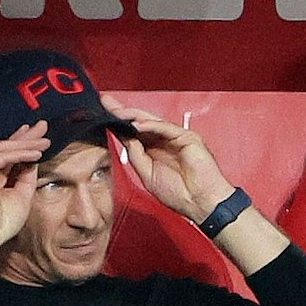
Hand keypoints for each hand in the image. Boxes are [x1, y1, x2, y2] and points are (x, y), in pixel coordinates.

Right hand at [0, 121, 48, 274]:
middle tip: (43, 126)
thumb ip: (26, 178)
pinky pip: (5, 155)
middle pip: (8, 147)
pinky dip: (22, 153)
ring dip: (28, 143)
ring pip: (6, 148)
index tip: (39, 138)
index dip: (24, 146)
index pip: (10, 157)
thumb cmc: (2, 222)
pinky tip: (37, 152)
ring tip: (46, 139)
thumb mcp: (22, 196)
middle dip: (27, 136)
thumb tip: (33, 161)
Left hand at [101, 94, 232, 221]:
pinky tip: (136, 125)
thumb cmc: (180, 194)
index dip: (119, 124)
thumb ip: (136, 156)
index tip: (104, 115)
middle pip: (140, 123)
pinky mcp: (186, 137)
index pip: (133, 133)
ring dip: (133, 116)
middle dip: (123, 112)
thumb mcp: (147, 175)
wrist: (200, 203)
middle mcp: (164, 142)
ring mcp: (175, 138)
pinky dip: (151, 125)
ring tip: (117, 112)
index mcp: (154, 151)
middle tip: (106, 102)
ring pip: (152, 122)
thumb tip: (125, 138)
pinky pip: (166, 127)